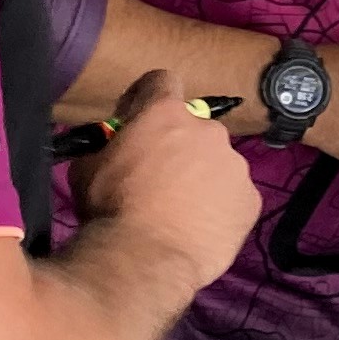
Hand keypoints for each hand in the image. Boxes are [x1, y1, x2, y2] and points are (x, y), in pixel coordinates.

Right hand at [70, 68, 261, 290]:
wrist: (145, 259)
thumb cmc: (109, 209)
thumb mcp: (87, 168)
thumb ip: (106, 146)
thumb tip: (109, 146)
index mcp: (165, 113)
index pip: (162, 80)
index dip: (148, 96)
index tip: (138, 118)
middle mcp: (207, 130)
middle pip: (193, 128)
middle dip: (178, 147)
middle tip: (159, 180)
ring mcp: (234, 164)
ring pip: (217, 163)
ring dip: (202, 178)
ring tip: (181, 211)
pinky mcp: (250, 199)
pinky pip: (234, 195)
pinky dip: (220, 206)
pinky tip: (200, 228)